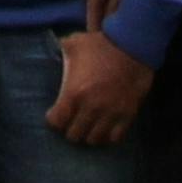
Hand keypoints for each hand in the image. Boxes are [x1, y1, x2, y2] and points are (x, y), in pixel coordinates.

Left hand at [49, 27, 155, 146]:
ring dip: (89, 134)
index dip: (54, 119)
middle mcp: (91, 107)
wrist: (133, 44)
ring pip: (94, 140)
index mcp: (74, 92)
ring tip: (88, 127)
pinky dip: (108, 136)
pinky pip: (115, 138)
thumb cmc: (100, 44)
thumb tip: (48, 51)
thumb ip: (58, 50)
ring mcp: (110, 113)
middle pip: (74, 135)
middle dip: (71, 128)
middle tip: (73, 121)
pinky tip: (105, 128)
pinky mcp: (127, 115)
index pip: (56, 121)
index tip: (56, 114)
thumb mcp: (74, 43)